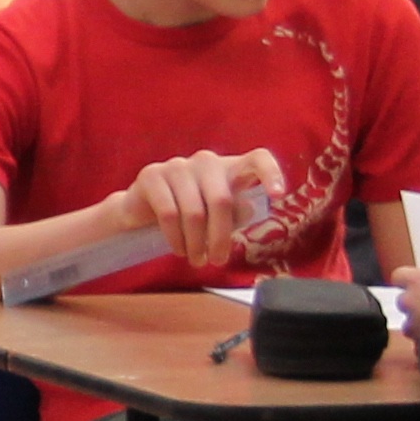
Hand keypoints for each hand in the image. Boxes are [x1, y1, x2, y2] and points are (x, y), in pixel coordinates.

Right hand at [120, 148, 276, 267]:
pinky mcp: (152, 175)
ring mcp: (177, 166)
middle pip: (222, 199)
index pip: (257, 158)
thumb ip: (236, 214)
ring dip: (197, 243)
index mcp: (228, 168)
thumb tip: (247, 209)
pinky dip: (176, 238)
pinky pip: (169, 213)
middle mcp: (205, 162)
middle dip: (220, 236)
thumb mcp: (218, 217)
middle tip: (217, 261)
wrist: (141, 213)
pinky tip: (179, 250)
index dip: (270, 173)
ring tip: (197, 260)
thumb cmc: (189, 216)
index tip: (278, 196)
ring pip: (195, 211)